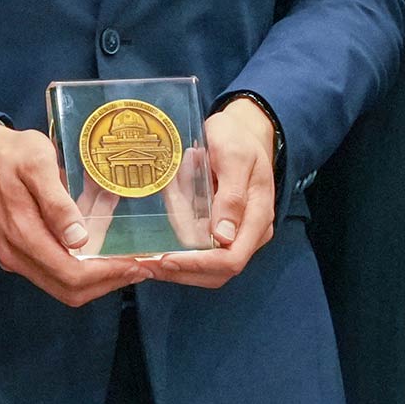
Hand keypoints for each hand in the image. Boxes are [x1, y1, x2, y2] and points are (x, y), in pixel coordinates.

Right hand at [0, 121, 150, 306]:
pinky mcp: (17, 253)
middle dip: (108, 282)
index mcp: (23, 235)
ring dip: (96, 277)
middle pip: (69, 290)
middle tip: (139, 267)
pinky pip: (53, 272)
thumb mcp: (38, 165)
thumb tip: (79, 240)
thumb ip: (57, 203)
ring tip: (125, 259)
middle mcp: (16, 256)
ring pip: (62, 285)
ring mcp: (14, 257)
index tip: (137, 265)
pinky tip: (100, 248)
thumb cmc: (12, 154)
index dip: (108, 275)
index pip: (72, 275)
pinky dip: (81, 267)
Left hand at [148, 97, 275, 288]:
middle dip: (182, 271)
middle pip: (218, 272)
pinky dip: (180, 250)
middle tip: (147, 265)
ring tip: (148, 258)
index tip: (167, 259)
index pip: (231, 259)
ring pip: (207, 267)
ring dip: (178, 266)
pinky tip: (159, 244)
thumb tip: (223, 236)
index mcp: (258, 218)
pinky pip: (201, 248)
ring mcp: (237, 233)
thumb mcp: (234, 157)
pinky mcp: (222, 230)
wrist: (243, 131)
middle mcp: (250, 233)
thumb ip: (231, 196)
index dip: (198, 264)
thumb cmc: (238, 139)